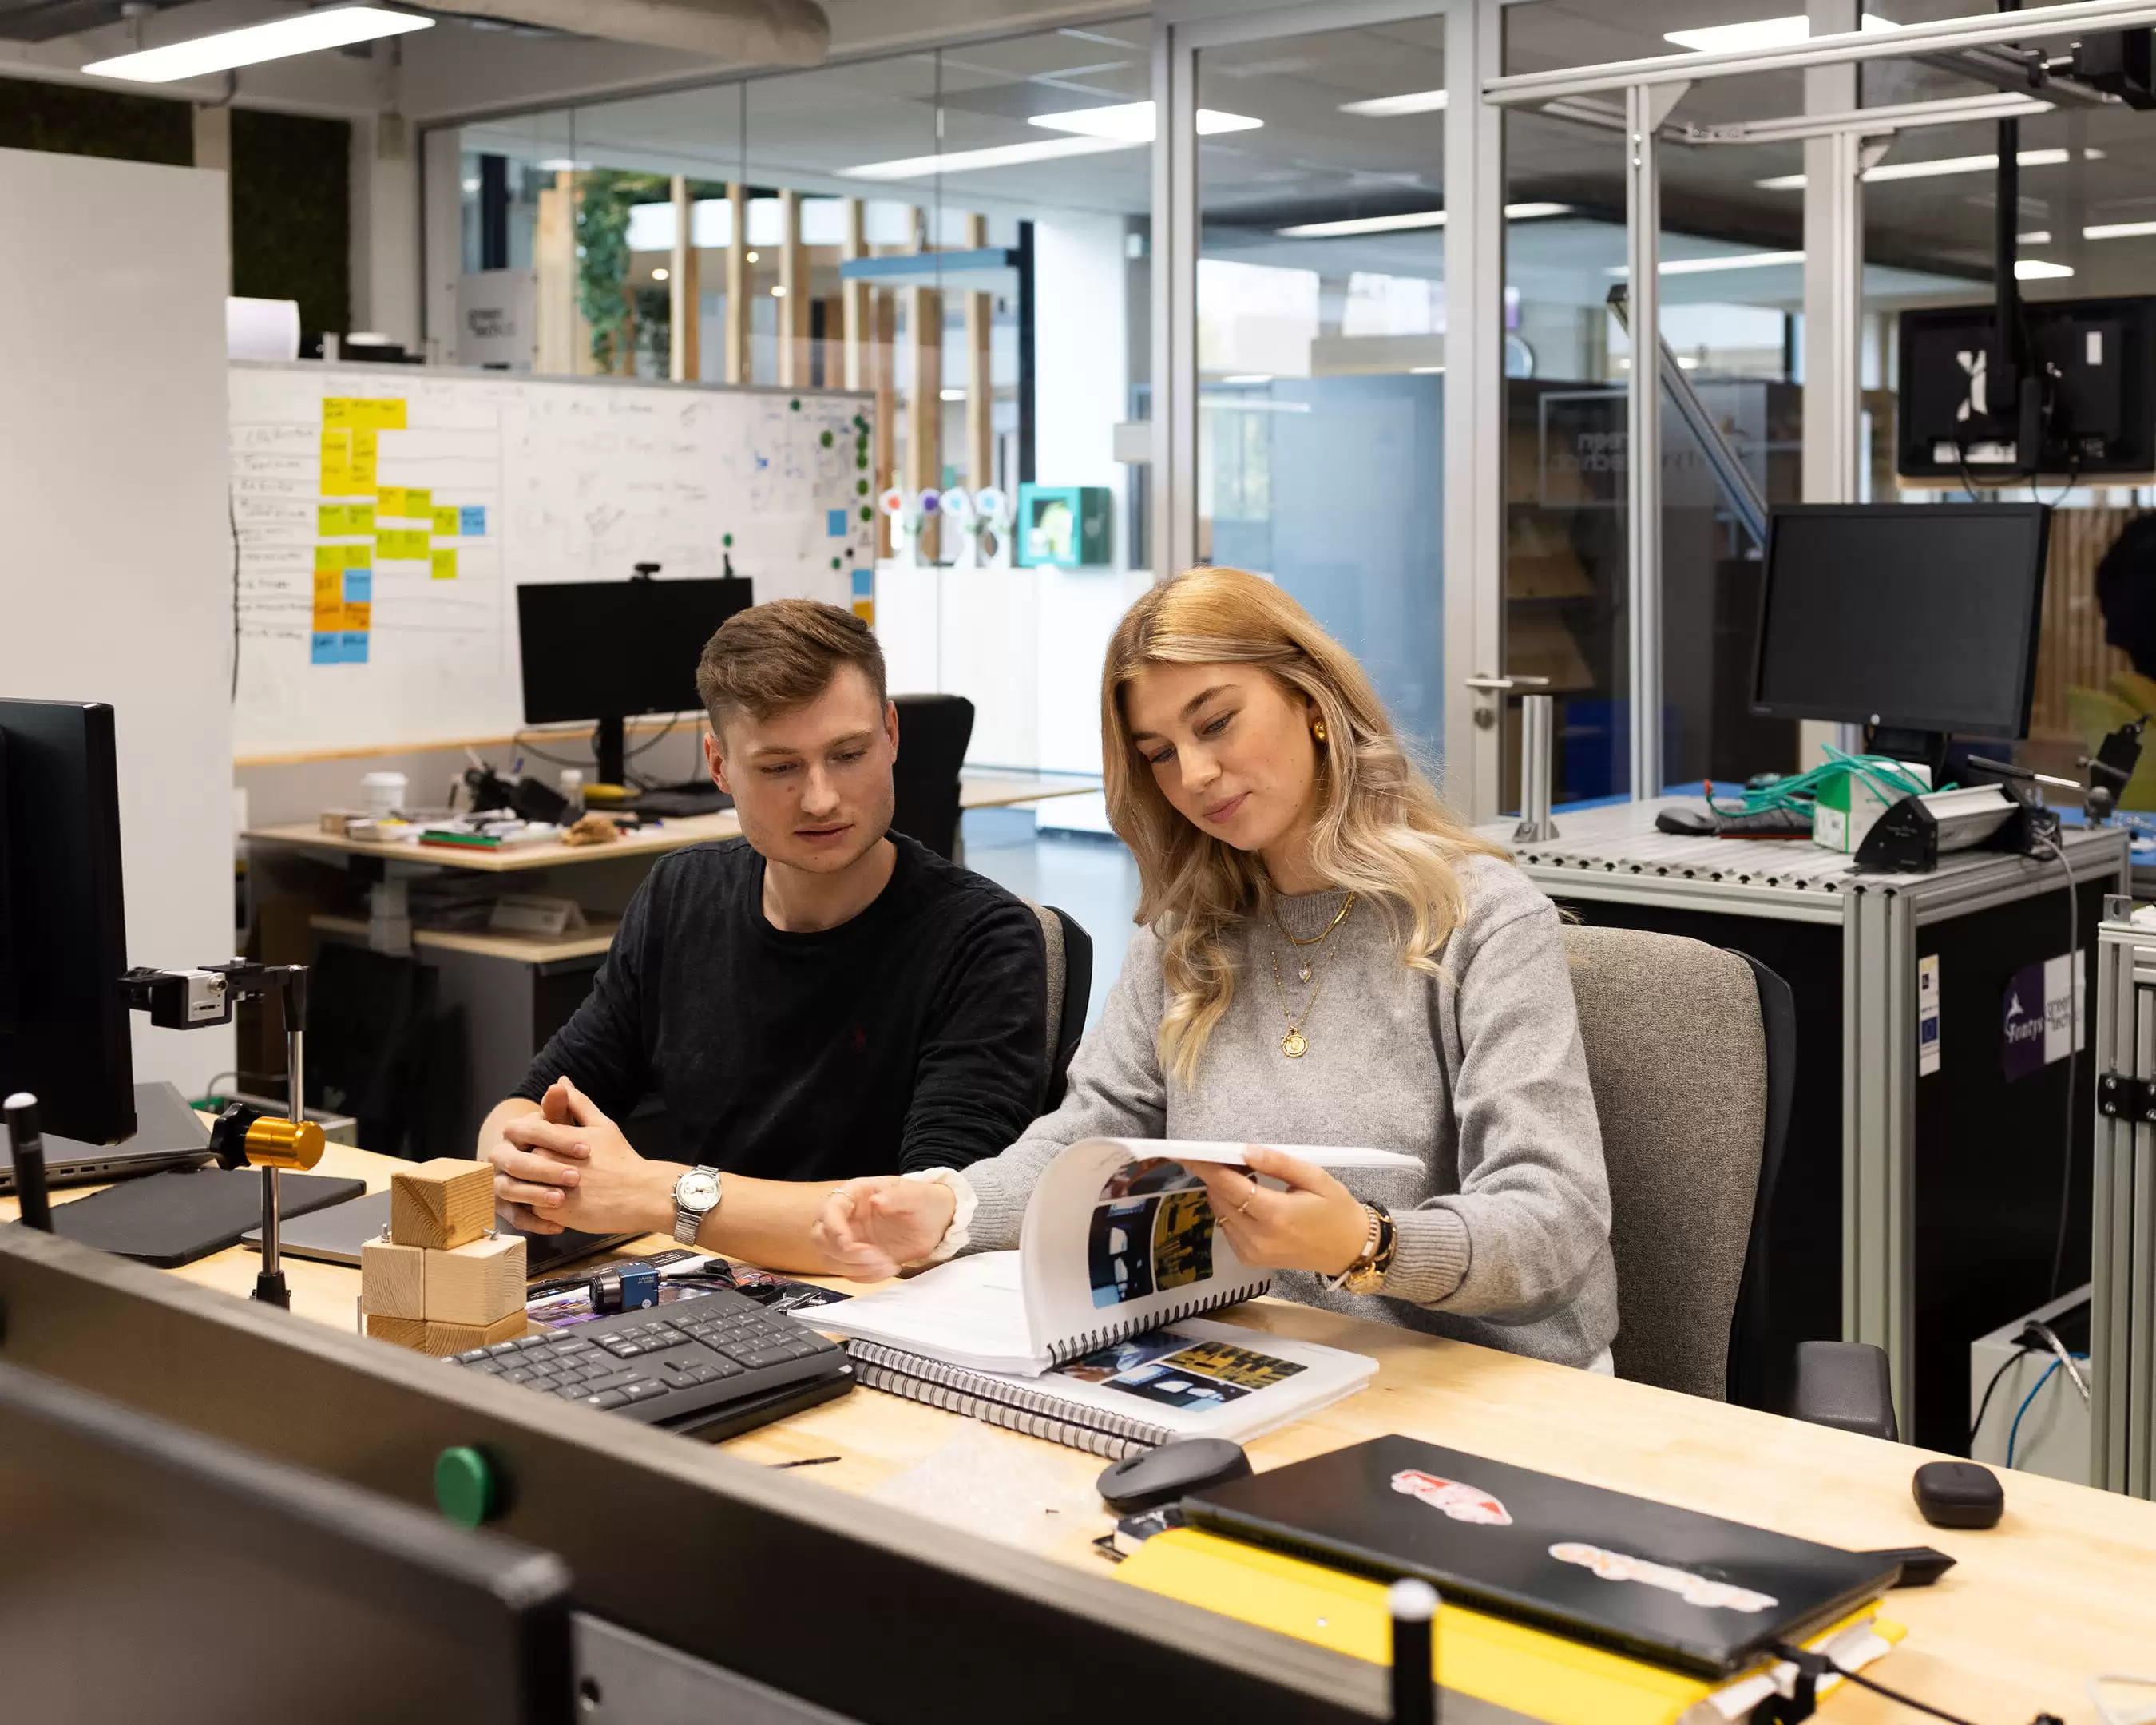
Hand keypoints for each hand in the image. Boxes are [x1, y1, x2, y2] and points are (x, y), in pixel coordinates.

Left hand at [487, 1077, 673, 1237]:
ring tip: (557, 1190)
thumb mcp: (601, 1125)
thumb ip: (577, 1103)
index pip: (523, 1134)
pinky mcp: (550, 1214)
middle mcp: (545, 1162)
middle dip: (532, 1165)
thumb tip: (561, 1081)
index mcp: (554, 1138)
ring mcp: (545, 1188)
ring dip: (533, 1188)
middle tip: (556, 1173)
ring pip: (523, 1186)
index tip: (551, 1150)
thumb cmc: (621, 1159)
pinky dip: (540, 1208)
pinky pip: (531, 1210)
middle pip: (521, 1161)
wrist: (640, 1194)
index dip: (534, 1141)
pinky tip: (560, 1205)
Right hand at [811, 1176, 956, 1280]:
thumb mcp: (915, 1195)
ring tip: (885, 1265)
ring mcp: (851, 1239)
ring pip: (831, 1259)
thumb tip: (876, 1200)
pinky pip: (849, 1273)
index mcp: (855, 1193)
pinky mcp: (858, 1259)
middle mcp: (846, 1217)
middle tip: (872, 1256)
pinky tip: (887, 1269)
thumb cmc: (923, 1201)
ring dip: (854, 1267)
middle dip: (842, 1252)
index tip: (847, 1242)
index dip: (833, 1227)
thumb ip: (896, 1196)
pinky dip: (865, 1276)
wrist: (936, 1220)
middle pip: (821, 1238)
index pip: (830, 1209)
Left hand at [1190, 1146, 1371, 1276]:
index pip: (1228, 1187)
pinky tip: (1249, 1199)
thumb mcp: (1315, 1178)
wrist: (1349, 1250)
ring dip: (1223, 1192)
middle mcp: (1258, 1238)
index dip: (1206, 1167)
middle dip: (1216, 1176)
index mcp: (1276, 1215)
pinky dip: (1230, 1209)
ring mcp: (1252, 1252)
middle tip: (1229, 1157)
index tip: (1189, 1153)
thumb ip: (1278, 1163)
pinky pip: (1227, 1227)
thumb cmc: (1337, 1211)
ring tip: (1245, 1177)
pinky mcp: (1250, 1259)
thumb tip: (1245, 1150)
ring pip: (1220, 1213)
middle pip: (1219, 1199)